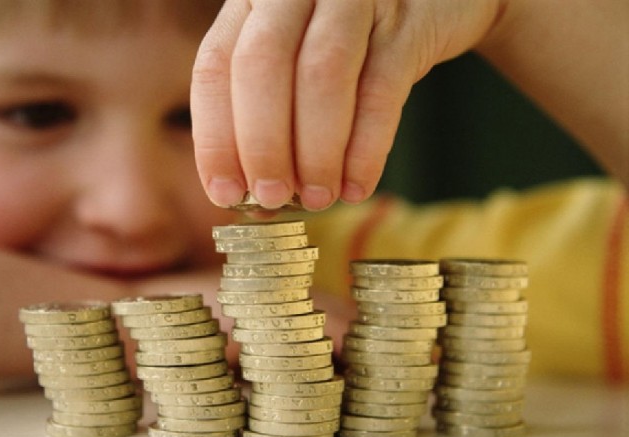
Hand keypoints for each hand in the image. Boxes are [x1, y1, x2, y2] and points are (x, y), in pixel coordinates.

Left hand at [191, 0, 502, 210]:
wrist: (437, 0)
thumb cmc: (352, 40)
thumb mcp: (298, 54)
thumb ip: (269, 112)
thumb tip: (250, 199)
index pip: (216, 65)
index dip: (215, 136)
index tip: (225, 193)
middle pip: (262, 64)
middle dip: (263, 143)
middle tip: (273, 198)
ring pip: (322, 76)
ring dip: (316, 151)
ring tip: (318, 198)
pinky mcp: (409, 20)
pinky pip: (382, 90)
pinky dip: (366, 148)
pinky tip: (357, 186)